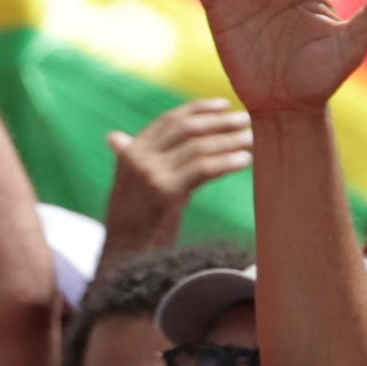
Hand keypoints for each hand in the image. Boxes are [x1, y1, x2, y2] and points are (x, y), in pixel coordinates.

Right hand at [103, 101, 254, 257]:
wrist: (121, 260)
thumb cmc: (128, 226)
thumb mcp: (124, 186)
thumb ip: (128, 159)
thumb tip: (115, 136)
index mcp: (130, 152)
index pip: (169, 120)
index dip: (198, 110)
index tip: (223, 105)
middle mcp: (138, 158)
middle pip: (186, 128)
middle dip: (219, 122)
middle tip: (246, 119)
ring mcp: (151, 173)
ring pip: (198, 147)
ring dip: (229, 140)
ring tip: (251, 139)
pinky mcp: (165, 191)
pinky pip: (203, 169)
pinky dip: (226, 162)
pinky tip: (244, 161)